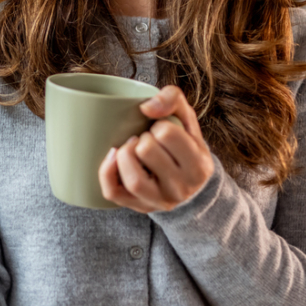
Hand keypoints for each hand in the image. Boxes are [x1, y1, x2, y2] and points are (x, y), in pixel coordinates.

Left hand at [98, 85, 213, 212]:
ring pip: (133, 178)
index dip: (159, 125)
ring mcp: (159, 201)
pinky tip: (113, 156)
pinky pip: (113, 192)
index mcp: (198, 165)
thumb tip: (146, 107)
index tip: (162, 131)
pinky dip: (106, 172)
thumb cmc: (183, 144)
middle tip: (148, 140)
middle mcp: (181, 188)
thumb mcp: (186, 118)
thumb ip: (172, 98)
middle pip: (146, 151)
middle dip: (143, 138)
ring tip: (132, 148)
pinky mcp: (139, 206)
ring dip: (125, 154)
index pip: (167, 133)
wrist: (190, 183)